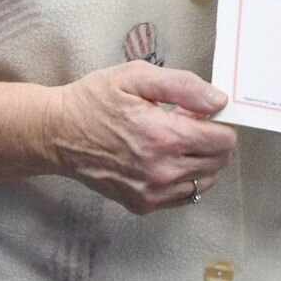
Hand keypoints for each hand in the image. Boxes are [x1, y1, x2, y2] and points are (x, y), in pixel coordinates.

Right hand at [46, 61, 236, 214]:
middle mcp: (161, 170)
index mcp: (163, 136)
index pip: (223, 140)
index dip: (220, 122)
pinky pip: (184, 195)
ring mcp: (152, 192)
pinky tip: (166, 157)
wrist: (57, 133)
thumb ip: (183, 86)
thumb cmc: (94, 100)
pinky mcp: (142, 204)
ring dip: (201, 159)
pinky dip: (185, 177)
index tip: (205, 111)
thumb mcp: (136, 76)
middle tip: (189, 121)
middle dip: (213, 139)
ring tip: (176, 139)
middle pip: (219, 161)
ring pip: (205, 180)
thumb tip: (218, 100)